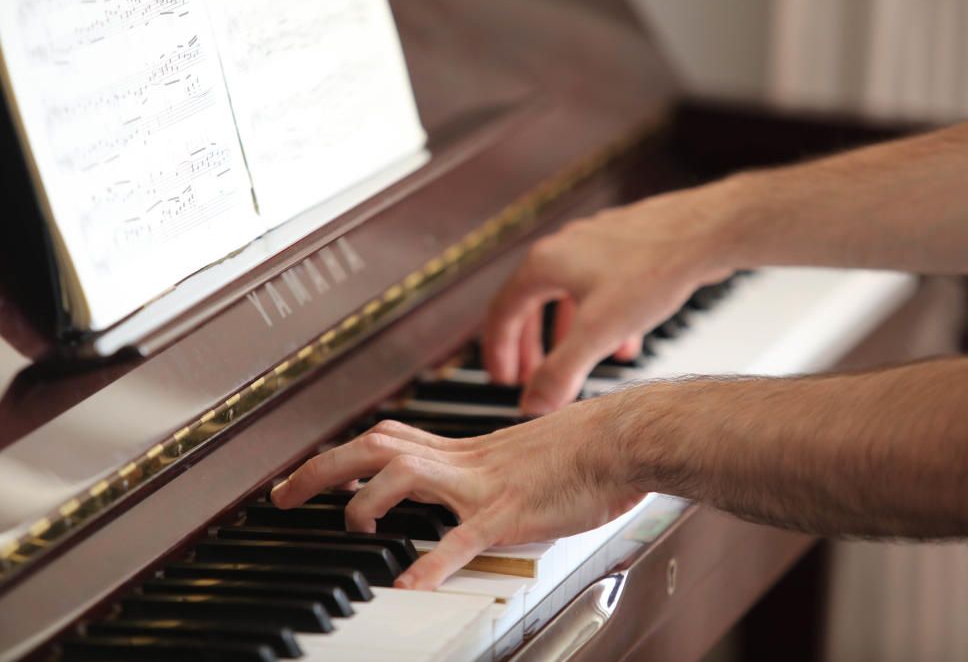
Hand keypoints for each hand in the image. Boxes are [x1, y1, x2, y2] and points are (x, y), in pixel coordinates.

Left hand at [269, 394, 644, 589]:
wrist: (622, 438)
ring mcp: (485, 483)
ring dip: (368, 501)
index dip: (343, 455)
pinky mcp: (510, 512)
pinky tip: (406, 588)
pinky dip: (431, 563)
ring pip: (407, 475)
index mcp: (467, 452)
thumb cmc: (585, 449)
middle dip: (324, 467)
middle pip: (378, 446)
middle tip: (284, 494)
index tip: (312, 472)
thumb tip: (469, 490)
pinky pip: (462, 537)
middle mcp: (465, 460)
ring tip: (352, 530)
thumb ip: (490, 472)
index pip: (390, 440)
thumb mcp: (524, 455)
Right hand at [482, 183, 741, 414]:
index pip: (502, 312)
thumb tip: (532, 405)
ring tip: (575, 364)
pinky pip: (601, 288)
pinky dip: (602, 320)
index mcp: (544, 264)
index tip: (504, 379)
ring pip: (568, 296)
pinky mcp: (626, 245)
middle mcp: (563, 247)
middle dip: (532, 347)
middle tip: (531, 377)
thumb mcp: (598, 332)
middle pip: (531, 303)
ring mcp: (595, 243)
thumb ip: (561, 371)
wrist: (708, 231)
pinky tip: (624, 344)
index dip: (499, 351)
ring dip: (567, 335)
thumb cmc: (654, 270)